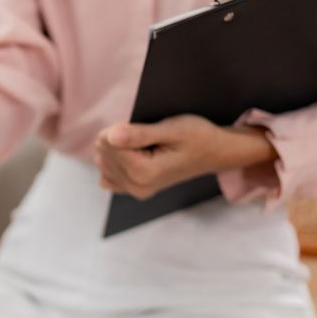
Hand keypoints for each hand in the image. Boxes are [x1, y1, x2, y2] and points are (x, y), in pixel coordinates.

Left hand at [94, 115, 276, 199]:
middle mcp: (135, 186)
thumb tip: (110, 137)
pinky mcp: (132, 189)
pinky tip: (136, 155)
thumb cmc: (198, 137)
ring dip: (119, 147)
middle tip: (148, 135)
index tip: (145, 127)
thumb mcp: (172, 129)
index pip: (108, 141)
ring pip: (103, 160)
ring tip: (146, 145)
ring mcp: (133, 190)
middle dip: (120, 136)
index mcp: (143, 173)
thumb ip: (140, 134)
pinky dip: (117, 160)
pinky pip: (107, 172)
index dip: (123, 127)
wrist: (214, 153)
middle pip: (102, 151)